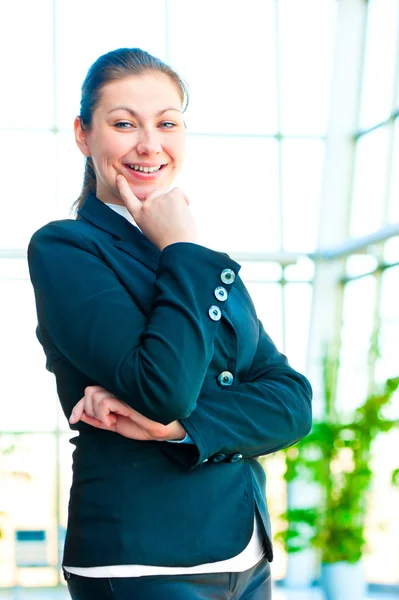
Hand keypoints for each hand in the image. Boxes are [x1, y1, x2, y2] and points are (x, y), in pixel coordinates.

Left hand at [69, 386, 185, 440]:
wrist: (161, 429)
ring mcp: (122, 392)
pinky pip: (104, 403)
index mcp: (114, 393)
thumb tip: (78, 416)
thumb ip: (97, 419)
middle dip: (87, 409)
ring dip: (97, 413)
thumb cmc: (140, 425)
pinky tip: (114, 421)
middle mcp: (117, 389)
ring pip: (94, 396)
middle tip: (101, 421)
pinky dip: (103, 416)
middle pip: (89, 391)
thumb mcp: (113, 424)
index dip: (78, 406)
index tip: (73, 420)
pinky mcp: (127, 398)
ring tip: (110, 421)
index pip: (89, 392)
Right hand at [116, 175, 197, 250]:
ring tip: (177, 219)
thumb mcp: (151, 229)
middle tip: (170, 219)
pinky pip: (178, 191)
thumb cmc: (168, 241)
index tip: (119, 178)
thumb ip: (150, 215)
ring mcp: (159, 199)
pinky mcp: (172, 195)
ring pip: (169, 194)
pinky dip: (184, 199)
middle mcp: (146, 206)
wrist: (178, 245)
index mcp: (139, 216)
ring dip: (175, 203)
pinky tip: (184, 211)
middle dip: (163, 201)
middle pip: (155, 194)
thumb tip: (160, 204)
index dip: (123, 187)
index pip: (128, 199)